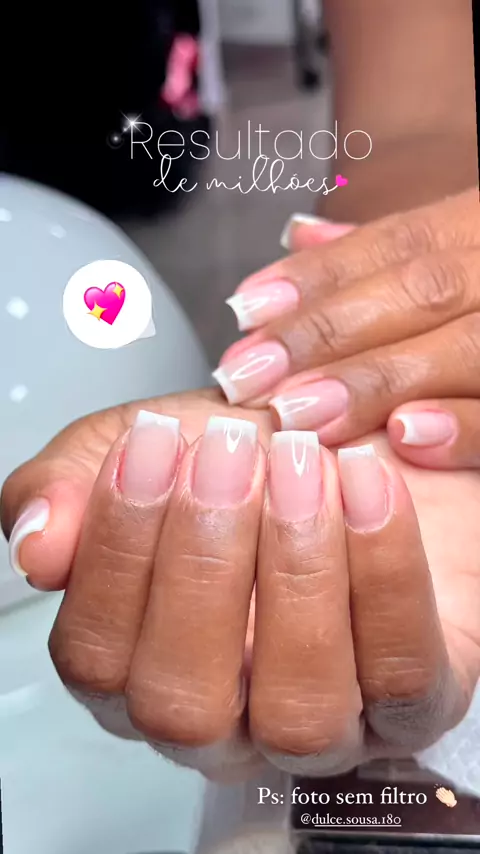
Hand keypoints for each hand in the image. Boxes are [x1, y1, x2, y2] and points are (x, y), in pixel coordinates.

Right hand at [2, 390, 479, 780]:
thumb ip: (73, 485)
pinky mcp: (413, 703)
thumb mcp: (151, 449)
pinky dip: (382, 568)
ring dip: (292, 570)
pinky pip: (401, 671)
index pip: (95, 654)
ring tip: (296, 463)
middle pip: (184, 702)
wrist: (363, 443)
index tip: (150, 448)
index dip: (115, 549)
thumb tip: (36, 542)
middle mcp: (225, 716)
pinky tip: (363, 483)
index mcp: (142, 662)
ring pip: (296, 708)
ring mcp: (322, 723)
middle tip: (223, 454)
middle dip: (200, 563)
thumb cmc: (256, 459)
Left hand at [216, 188, 479, 468]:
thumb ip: (384, 254)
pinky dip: (468, 426)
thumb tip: (297, 235)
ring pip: (468, 347)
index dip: (319, 281)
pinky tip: (408, 437)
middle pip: (424, 291)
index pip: (397, 245)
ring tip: (302, 411)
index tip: (245, 313)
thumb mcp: (457, 247)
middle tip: (248, 377)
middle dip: (330, 335)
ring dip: (381, 381)